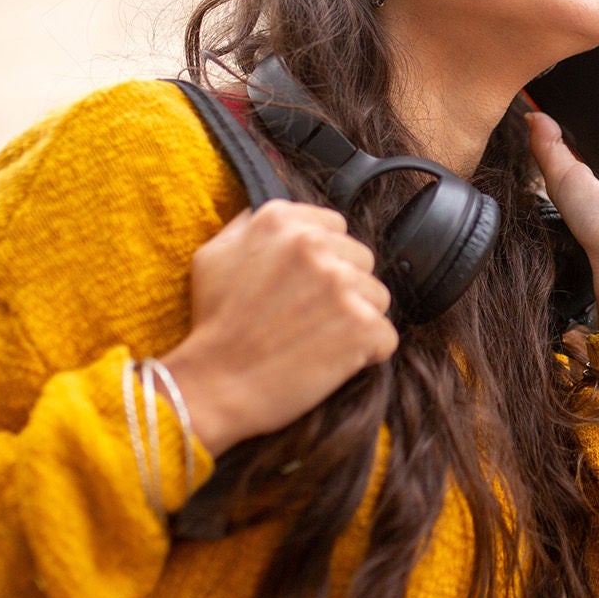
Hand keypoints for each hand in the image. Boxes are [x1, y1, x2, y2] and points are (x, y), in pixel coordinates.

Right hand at [160, 200, 397, 453]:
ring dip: (356, 319)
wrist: (213, 384)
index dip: (325, 260)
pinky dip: (366, 353)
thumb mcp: (214, 255)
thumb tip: (279, 213)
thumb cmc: (213, 325)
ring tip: (318, 340)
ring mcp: (340, 284)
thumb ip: (249, 225)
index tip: (305, 286)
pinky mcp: (361, 325)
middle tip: (309, 317)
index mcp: (280, 221)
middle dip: (344, 287)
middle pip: (361, 260)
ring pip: (377, 297)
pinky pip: (385, 336)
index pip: (335, 227)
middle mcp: (313, 244)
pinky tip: (333, 361)